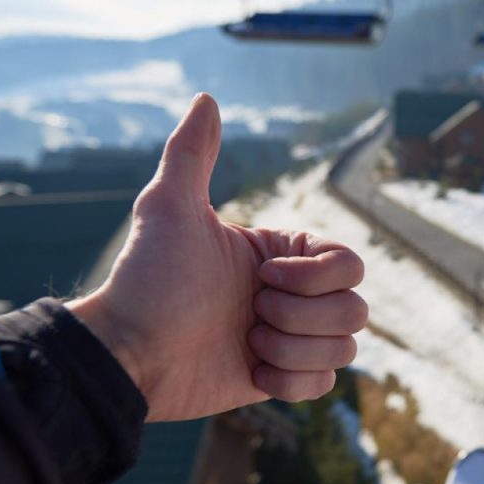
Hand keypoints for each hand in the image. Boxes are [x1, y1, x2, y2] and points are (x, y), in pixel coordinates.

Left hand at [68, 93, 366, 420]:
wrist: (127, 354)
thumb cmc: (146, 280)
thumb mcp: (168, 208)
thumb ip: (193, 153)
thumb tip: (206, 98)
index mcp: (280, 254)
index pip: (349, 263)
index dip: (315, 277)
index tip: (263, 277)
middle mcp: (291, 295)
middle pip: (356, 309)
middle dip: (303, 316)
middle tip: (250, 314)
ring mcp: (288, 338)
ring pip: (345, 348)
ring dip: (295, 349)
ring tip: (247, 343)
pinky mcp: (279, 380)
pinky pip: (324, 385)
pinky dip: (292, 381)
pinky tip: (251, 371)